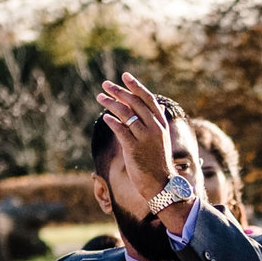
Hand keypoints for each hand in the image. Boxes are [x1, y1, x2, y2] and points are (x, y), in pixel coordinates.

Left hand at [96, 72, 181, 220]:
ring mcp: (145, 138)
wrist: (161, 185)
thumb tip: (132, 110)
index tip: (125, 76)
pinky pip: (120, 129)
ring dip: (111, 103)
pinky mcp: (134, 148)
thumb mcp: (157, 141)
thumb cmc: (156, 163)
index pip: (148, 99)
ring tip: (100, 97)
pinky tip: (105, 117)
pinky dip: (112, 121)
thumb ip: (148, 125)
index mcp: (161, 125)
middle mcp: (154, 128)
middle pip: (135, 103)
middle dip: (119, 91)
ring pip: (126, 113)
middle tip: (106, 85)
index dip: (136, 86)